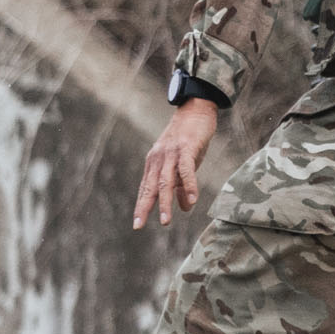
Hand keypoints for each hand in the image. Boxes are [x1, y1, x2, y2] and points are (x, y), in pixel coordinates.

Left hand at [137, 99, 220, 227]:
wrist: (196, 108)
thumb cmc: (191, 138)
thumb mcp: (185, 163)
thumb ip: (182, 184)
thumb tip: (185, 208)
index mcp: (155, 162)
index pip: (145, 187)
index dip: (142, 205)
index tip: (137, 222)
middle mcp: (159, 158)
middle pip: (150, 186)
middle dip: (145, 207)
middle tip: (139, 225)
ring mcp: (171, 153)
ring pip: (165, 181)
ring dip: (165, 202)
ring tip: (166, 221)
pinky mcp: (186, 148)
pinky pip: (186, 169)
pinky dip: (189, 185)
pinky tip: (193, 200)